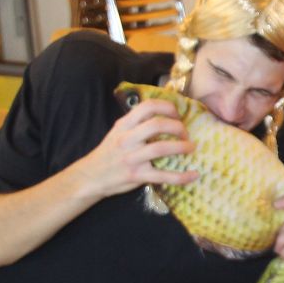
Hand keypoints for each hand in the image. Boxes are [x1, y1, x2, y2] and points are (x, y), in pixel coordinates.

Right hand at [73, 99, 195, 199]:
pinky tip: (194, 175)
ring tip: (191, 148)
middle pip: (157, 125)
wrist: (90, 176)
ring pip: (161, 148)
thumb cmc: (109, 152)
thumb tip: (164, 114)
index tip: (177, 114)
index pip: (147, 106)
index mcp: (124, 125)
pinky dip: (182, 176)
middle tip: (186, 133)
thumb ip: (136, 123)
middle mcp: (127, 139)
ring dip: (182, 147)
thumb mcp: (118, 132)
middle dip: (178, 127)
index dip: (167, 107)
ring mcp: (132, 158)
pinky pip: (163, 176)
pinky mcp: (136, 176)